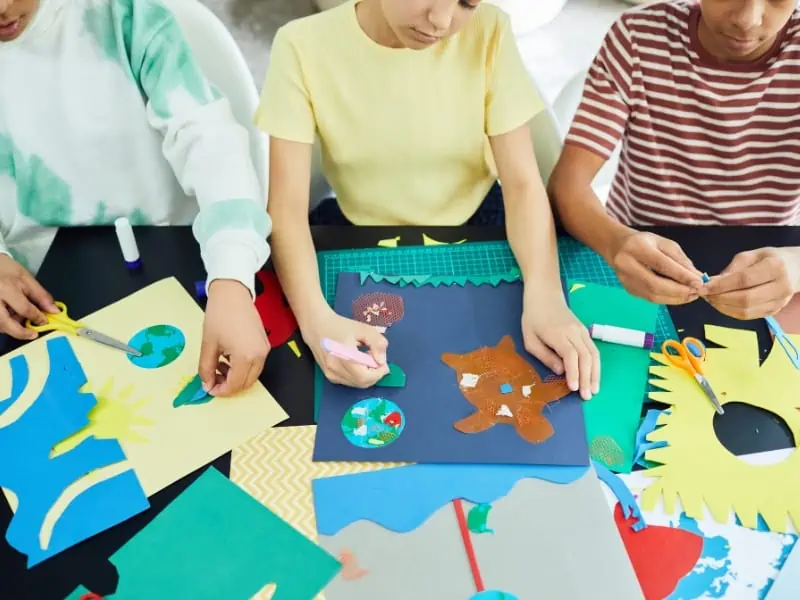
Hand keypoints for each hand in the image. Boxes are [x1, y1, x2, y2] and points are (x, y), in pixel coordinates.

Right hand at [0, 253, 58, 339]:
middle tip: (32, 334)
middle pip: (5, 323)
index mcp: (6, 289)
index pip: (24, 309)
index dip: (37, 317)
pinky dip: (3, 324)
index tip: (45, 321)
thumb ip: (41, 295)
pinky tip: (9, 317)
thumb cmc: (6, 269)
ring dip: (11, 328)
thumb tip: (54, 311)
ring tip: (20, 320)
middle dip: (20, 332)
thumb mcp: (26, 278)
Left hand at [199, 279, 269, 395]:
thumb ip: (206, 369)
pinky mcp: (265, 344)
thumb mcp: (208, 345)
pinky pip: (256, 364)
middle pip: (246, 383)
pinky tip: (229, 358)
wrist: (233, 294)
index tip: (208, 387)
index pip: (235, 385)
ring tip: (219, 365)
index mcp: (245, 357)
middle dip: (229, 385)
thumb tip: (206, 384)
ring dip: (236, 377)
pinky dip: (243, 368)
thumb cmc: (219, 315)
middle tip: (212, 379)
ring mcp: (264, 350)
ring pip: (252, 375)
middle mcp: (259, 356)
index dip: (220, 390)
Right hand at [302, 308, 389, 387]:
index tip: (383, 363)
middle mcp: (335, 369)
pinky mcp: (329, 376)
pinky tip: (358, 363)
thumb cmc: (340, 326)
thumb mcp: (363, 329)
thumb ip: (377, 343)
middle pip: (362, 383)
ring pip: (356, 384)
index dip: (378, 373)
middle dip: (374, 375)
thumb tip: (381, 361)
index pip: (365, 376)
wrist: (317, 326)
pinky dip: (358, 376)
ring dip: (367, 376)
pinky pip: (349, 381)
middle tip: (378, 361)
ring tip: (367, 359)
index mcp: (344, 357)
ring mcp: (331, 374)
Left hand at [522, 290, 599, 400]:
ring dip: (595, 373)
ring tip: (594, 390)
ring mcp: (581, 331)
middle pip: (585, 356)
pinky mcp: (585, 331)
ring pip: (593, 354)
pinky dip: (596, 365)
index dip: (574, 373)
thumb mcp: (530, 339)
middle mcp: (573, 332)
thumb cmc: (533, 318)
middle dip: (587, 378)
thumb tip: (560, 371)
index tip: (574, 388)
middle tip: (587, 396)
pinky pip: (593, 349)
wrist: (544, 296)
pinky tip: (594, 377)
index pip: (571, 355)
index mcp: (558, 334)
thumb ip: (544, 355)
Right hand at [609, 230, 702, 304]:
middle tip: (696, 292)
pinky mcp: (628, 289)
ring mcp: (625, 280)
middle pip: (655, 284)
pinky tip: (679, 296)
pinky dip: (667, 299)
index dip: (681, 276)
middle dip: (679, 291)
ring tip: (691, 295)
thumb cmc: (644, 243)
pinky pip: (650, 298)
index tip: (699, 283)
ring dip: (675, 298)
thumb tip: (697, 277)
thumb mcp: (664, 243)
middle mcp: (627, 264)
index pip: (661, 265)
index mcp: (637, 248)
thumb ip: (680, 260)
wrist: (617, 247)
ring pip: (652, 295)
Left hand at [703, 247, 799, 319]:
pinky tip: (721, 304)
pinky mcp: (774, 312)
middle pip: (745, 299)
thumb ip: (732, 269)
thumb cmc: (770, 259)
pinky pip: (748, 316)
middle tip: (704, 294)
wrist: (796, 269)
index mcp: (775, 267)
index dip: (721, 285)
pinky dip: (731, 312)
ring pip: (746, 311)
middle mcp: (780, 287)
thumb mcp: (751, 255)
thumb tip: (712, 282)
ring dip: (723, 307)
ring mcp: (779, 302)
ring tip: (711, 299)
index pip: (743, 280)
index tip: (703, 287)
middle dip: (720, 298)